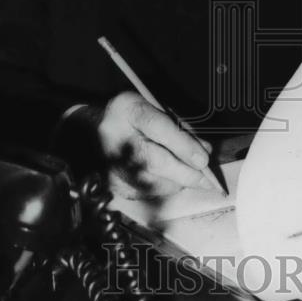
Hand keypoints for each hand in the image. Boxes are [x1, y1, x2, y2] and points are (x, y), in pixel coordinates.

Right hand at [98, 91, 213, 198]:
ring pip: (154, 182)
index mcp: (128, 110)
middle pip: (155, 161)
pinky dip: (164, 187)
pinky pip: (148, 191)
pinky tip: (166, 177)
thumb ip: (180, 128)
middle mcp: (116, 137)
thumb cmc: (130, 117)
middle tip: (209, 181)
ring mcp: (112, 164)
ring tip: (186, 173)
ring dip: (178, 181)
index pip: (157, 127)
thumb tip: (205, 151)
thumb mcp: (156, 109)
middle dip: (186, 173)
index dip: (182, 144)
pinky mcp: (114, 184)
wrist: (92, 130)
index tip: (203, 160)